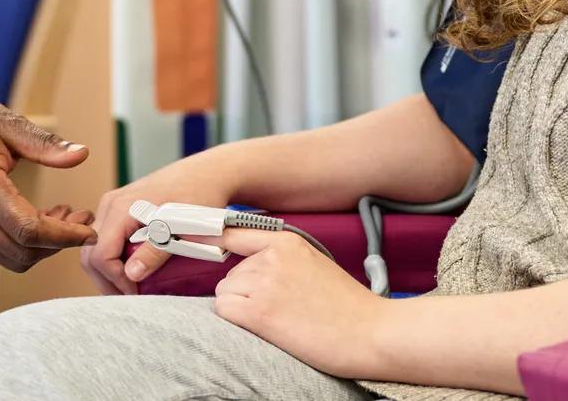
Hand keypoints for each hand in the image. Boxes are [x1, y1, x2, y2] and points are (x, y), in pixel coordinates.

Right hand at [0, 87, 94, 270]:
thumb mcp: (8, 123)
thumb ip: (45, 144)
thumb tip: (82, 155)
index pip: (29, 231)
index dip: (64, 236)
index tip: (90, 229)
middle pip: (22, 254)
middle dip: (58, 244)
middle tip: (82, 218)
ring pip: (11, 259)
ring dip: (43, 247)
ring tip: (65, 216)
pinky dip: (25, 243)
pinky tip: (41, 217)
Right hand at [80, 154, 238, 293]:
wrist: (209, 173)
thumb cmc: (198, 195)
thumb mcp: (180, 227)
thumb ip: (154, 250)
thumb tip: (130, 275)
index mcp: (121, 208)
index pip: (100, 254)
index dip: (115, 280)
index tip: (136, 294)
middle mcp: (111, 204)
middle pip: (91, 253)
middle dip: (107, 280)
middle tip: (129, 297)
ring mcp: (114, 204)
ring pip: (96, 246)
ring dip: (109, 270)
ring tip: (131, 287)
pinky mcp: (121, 208)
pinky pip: (106, 237)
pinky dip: (114, 257)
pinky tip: (133, 268)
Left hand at [212, 229, 390, 378]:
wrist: (372, 334)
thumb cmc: (347, 307)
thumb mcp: (314, 263)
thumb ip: (280, 258)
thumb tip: (247, 264)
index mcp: (287, 241)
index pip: (233, 233)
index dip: (213, 241)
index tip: (195, 240)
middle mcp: (272, 256)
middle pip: (230, 273)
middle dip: (245, 292)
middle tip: (280, 309)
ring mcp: (265, 282)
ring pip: (225, 293)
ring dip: (243, 309)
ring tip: (280, 320)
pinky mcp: (260, 312)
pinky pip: (224, 310)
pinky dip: (236, 322)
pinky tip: (265, 328)